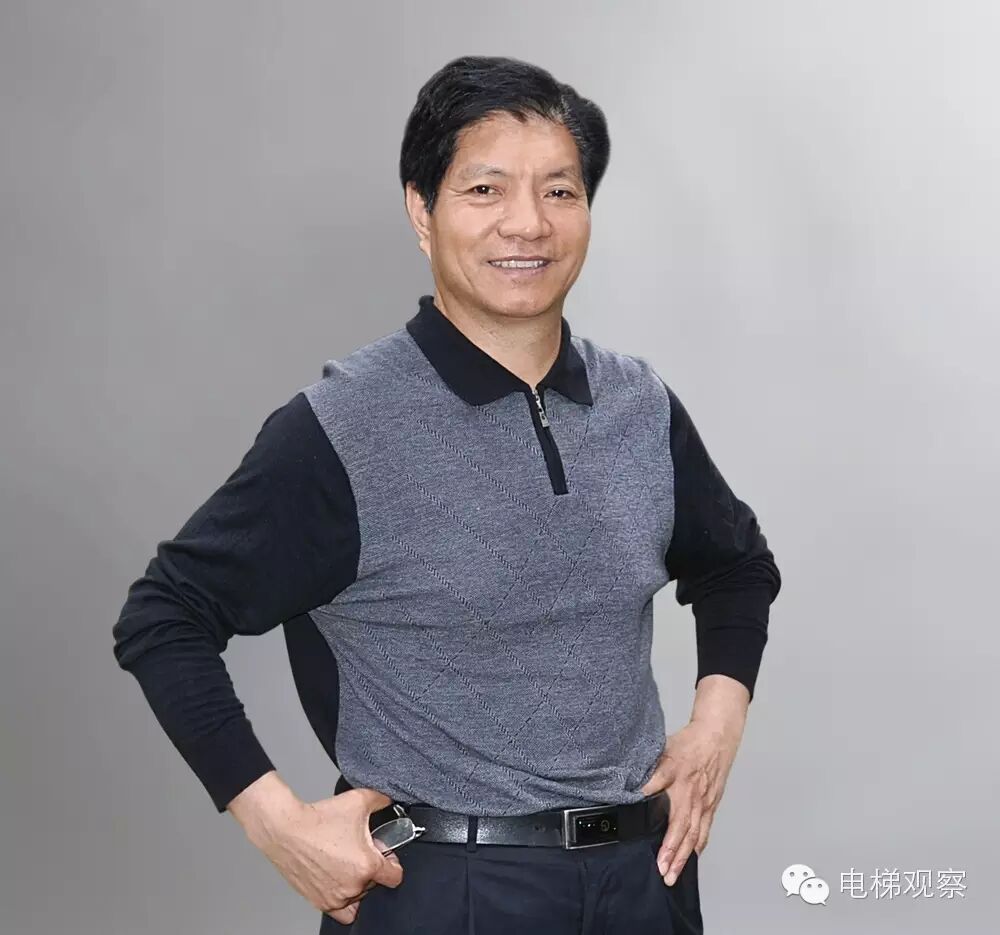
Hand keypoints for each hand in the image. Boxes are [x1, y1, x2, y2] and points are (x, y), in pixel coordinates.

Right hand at [243, 785, 403, 925]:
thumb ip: (382, 800)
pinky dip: (344, 900)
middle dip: (370, 867)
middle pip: (375, 884)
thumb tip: (390, 800)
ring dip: (356, 881)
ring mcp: (336, 897)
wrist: (286, 829)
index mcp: (367, 865)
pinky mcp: (320, 902)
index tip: (385, 854)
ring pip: (358, 896)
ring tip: (346, 861)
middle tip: (359, 850)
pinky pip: (342, 911)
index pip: (395, 876)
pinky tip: (339, 880)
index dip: (392, 861)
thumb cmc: (318, 819)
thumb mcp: (359, 800)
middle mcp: (353, 885)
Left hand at [640, 715, 742, 885]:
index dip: (663, 836)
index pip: (671, 816)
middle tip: (663, 873)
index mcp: (679, 782)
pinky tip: (691, 858)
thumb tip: (634, 788)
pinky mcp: (711, 805)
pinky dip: (698, 846)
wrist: (716, 737)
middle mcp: (692, 796)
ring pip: (695, 835)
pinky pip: (705, 829)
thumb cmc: (688, 744)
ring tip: (674, 874)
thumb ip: (650, 772)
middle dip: (673, 854)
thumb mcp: (663, 751)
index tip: (654, 852)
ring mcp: (704, 803)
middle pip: (683, 831)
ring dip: (684, 857)